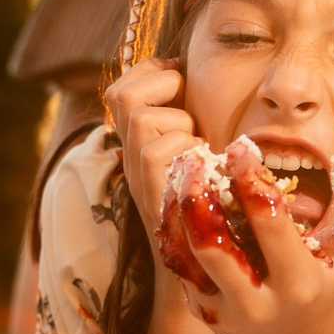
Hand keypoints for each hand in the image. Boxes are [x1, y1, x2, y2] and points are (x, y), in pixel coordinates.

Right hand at [104, 58, 205, 262]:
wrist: (202, 261)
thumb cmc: (212, 199)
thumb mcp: (197, 152)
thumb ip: (190, 121)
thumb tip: (195, 78)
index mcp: (137, 141)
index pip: (120, 88)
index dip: (150, 72)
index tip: (181, 76)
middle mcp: (129, 155)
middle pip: (120, 94)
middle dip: (161, 87)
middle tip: (188, 107)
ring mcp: (135, 174)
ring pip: (143, 118)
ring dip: (179, 124)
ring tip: (198, 147)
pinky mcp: (148, 192)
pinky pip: (160, 149)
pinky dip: (186, 149)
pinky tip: (202, 166)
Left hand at [179, 173, 333, 333]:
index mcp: (299, 283)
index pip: (268, 223)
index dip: (250, 180)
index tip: (240, 147)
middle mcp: (258, 303)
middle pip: (212, 246)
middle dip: (197, 196)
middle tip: (194, 157)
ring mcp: (226, 313)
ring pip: (186, 257)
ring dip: (177, 212)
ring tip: (179, 174)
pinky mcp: (205, 316)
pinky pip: (181, 269)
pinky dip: (174, 233)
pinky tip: (176, 201)